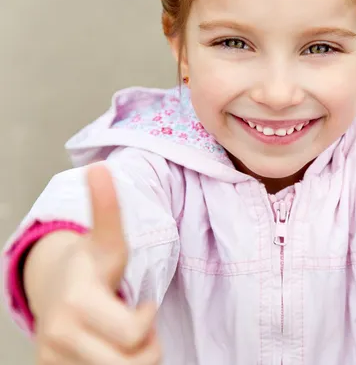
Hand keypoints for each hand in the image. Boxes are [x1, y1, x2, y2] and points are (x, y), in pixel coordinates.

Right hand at [35, 164, 161, 364]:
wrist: (50, 288)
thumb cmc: (90, 266)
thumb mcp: (106, 239)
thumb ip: (108, 209)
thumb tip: (101, 167)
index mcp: (80, 300)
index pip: (135, 332)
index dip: (147, 321)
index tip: (146, 305)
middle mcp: (63, 333)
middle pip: (136, 361)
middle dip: (147, 347)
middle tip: (141, 325)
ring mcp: (55, 357)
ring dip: (134, 361)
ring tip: (126, 339)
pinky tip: (109, 350)